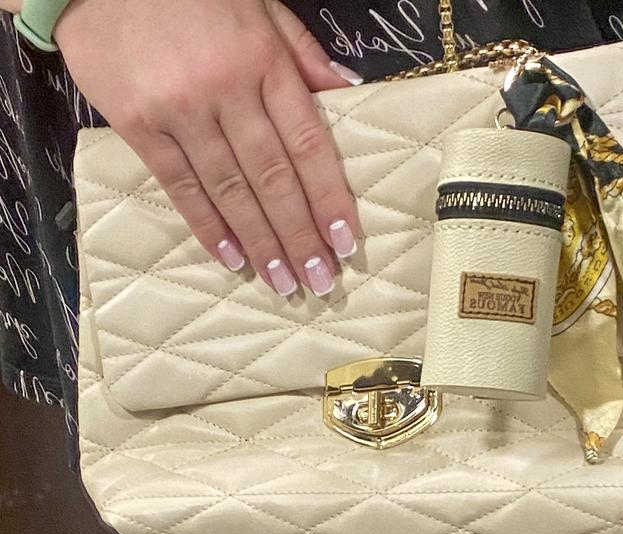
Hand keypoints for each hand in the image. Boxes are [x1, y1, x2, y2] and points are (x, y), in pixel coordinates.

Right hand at [56, 0, 362, 296]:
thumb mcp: (261, 6)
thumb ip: (304, 53)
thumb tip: (347, 93)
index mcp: (264, 63)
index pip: (307, 144)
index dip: (328, 197)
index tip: (345, 241)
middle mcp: (226, 91)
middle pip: (272, 178)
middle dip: (300, 235)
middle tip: (320, 280)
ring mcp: (179, 110)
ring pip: (229, 190)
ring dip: (260, 241)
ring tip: (282, 281)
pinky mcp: (138, 125)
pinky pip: (179, 185)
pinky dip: (207, 225)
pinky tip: (231, 257)